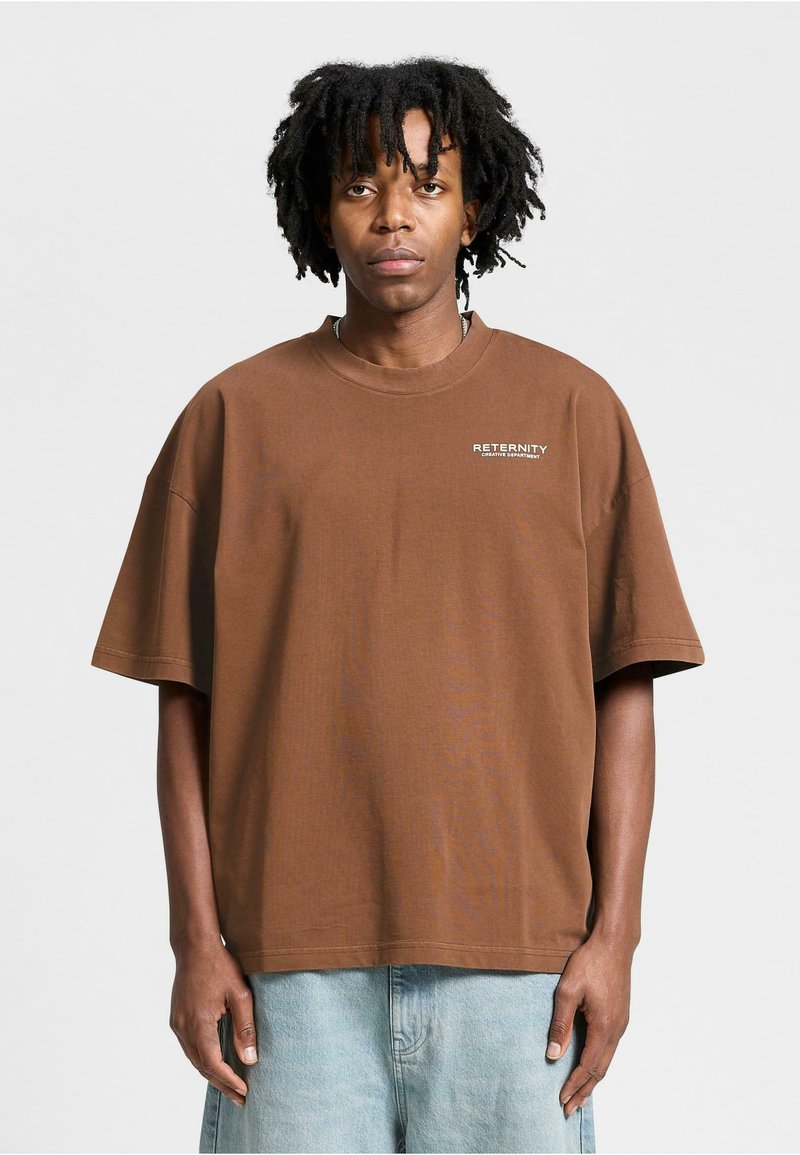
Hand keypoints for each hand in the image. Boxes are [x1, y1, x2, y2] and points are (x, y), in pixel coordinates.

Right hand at [169, 941, 258, 1105]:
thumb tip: (250, 1060)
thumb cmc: (220, 966)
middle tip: (240, 1099)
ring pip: (193, 1059)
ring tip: (230, 1087)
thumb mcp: (240, 994)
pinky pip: (189, 1048)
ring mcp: (177, 1023)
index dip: (229, 1080)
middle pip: (202, 1066)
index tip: (244, 1091)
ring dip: (211, 1074)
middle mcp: (183, 1028)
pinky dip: (202, 1060)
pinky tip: (214, 1063)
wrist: (194, 946)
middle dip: (221, 1084)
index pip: (213, 1064)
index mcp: (199, 1023)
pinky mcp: (176, 1018)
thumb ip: (244, 1027)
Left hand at [545, 933, 632, 1114]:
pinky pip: (610, 1049)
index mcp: (604, 1026)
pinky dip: (599, 1064)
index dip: (574, 1084)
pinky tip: (591, 1066)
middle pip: (601, 1070)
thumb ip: (561, 1025)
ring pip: (607, 1060)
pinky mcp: (621, 1016)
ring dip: (593, 1079)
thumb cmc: (590, 963)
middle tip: (569, 1109)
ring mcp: (621, 1023)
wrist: (614, 944)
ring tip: (580, 1095)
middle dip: (584, 1090)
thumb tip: (553, 1055)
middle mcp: (617, 1030)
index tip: (561, 1100)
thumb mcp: (567, 991)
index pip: (588, 1065)